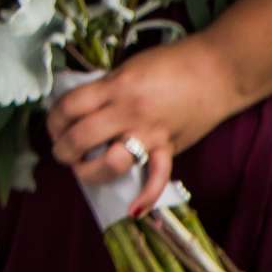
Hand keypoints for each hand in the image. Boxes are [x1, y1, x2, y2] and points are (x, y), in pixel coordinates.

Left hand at [46, 40, 232, 219]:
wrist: (218, 70)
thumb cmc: (171, 62)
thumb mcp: (128, 67)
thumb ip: (106, 88)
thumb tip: (82, 107)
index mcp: (115, 87)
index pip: (70, 106)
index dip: (53, 119)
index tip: (53, 125)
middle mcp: (129, 112)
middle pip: (82, 136)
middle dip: (63, 149)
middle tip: (61, 151)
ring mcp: (151, 133)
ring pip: (112, 162)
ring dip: (90, 171)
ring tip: (82, 169)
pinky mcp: (171, 147)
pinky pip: (158, 176)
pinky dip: (147, 195)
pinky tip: (133, 209)